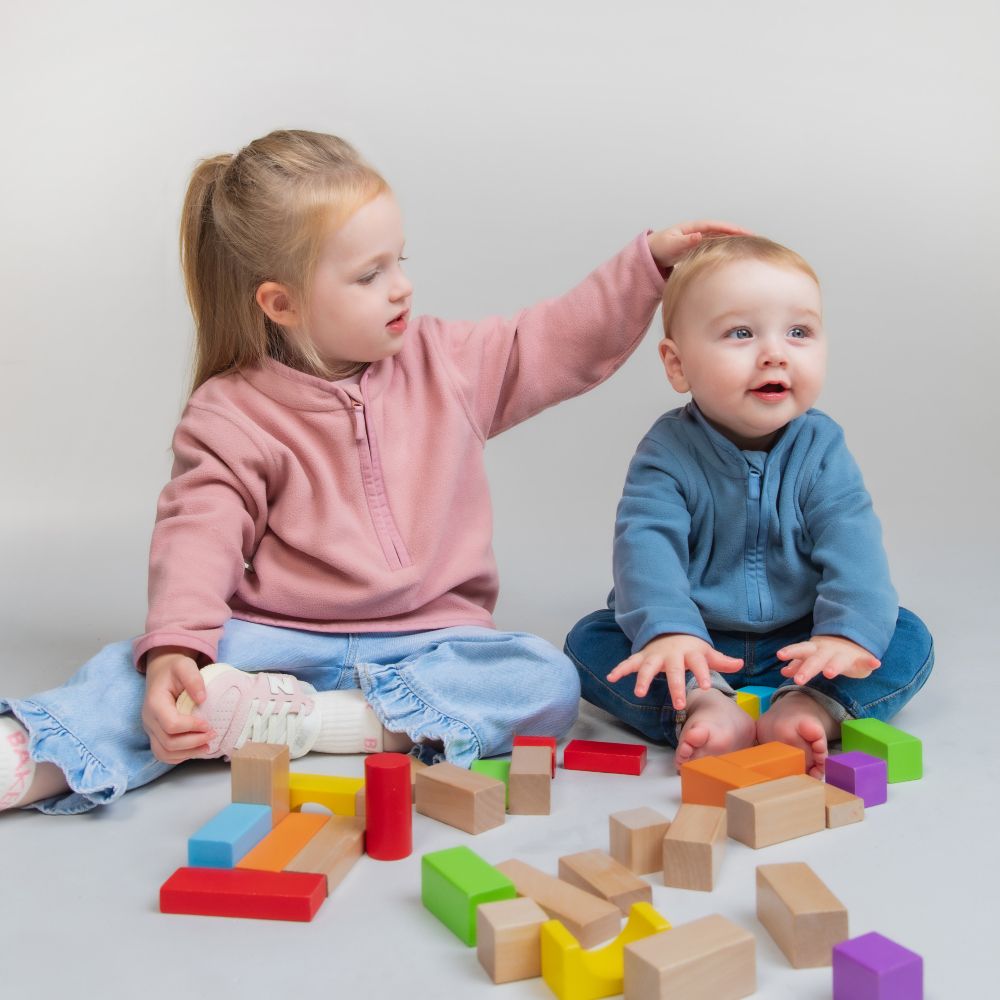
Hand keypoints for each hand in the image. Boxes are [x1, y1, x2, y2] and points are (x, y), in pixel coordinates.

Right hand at [141, 646, 214, 763]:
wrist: (162, 672)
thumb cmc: (174, 669)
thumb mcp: (184, 666)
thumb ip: (193, 679)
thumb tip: (203, 698)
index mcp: (154, 703)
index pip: (171, 724)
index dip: (191, 727)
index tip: (209, 724)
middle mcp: (149, 719)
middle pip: (168, 742)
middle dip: (193, 742)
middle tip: (213, 735)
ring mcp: (150, 729)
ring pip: (164, 753)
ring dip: (187, 753)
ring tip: (207, 746)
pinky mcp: (155, 735)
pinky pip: (163, 753)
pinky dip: (180, 756)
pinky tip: (196, 749)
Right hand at [606, 633, 742, 709]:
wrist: (669, 629)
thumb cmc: (690, 648)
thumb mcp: (706, 652)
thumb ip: (721, 660)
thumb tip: (740, 664)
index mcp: (690, 653)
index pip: (698, 663)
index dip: (702, 673)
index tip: (705, 686)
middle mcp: (672, 654)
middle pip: (674, 670)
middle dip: (675, 686)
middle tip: (679, 704)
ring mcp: (655, 655)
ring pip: (648, 666)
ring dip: (643, 679)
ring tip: (639, 693)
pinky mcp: (642, 657)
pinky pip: (629, 662)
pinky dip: (619, 669)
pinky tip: (611, 677)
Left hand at [647, 220, 752, 270]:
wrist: (648, 255)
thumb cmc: (658, 248)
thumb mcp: (671, 244)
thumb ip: (685, 241)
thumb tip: (699, 236)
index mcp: (693, 227)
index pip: (718, 226)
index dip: (732, 228)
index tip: (747, 233)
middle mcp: (698, 232)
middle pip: (722, 231)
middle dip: (738, 234)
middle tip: (756, 240)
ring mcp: (698, 241)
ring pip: (720, 240)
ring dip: (734, 243)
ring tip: (750, 248)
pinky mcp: (696, 250)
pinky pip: (714, 248)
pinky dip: (724, 251)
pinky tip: (733, 257)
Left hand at [777, 635, 880, 685]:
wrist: (853, 640)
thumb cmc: (827, 652)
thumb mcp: (812, 655)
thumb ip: (798, 664)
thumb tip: (783, 671)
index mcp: (815, 650)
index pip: (801, 650)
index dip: (790, 652)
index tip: (779, 655)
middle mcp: (828, 651)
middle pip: (816, 659)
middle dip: (807, 668)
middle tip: (798, 680)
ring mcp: (844, 654)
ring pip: (839, 660)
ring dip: (834, 666)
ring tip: (829, 673)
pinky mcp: (861, 659)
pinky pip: (866, 660)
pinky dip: (870, 662)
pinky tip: (875, 663)